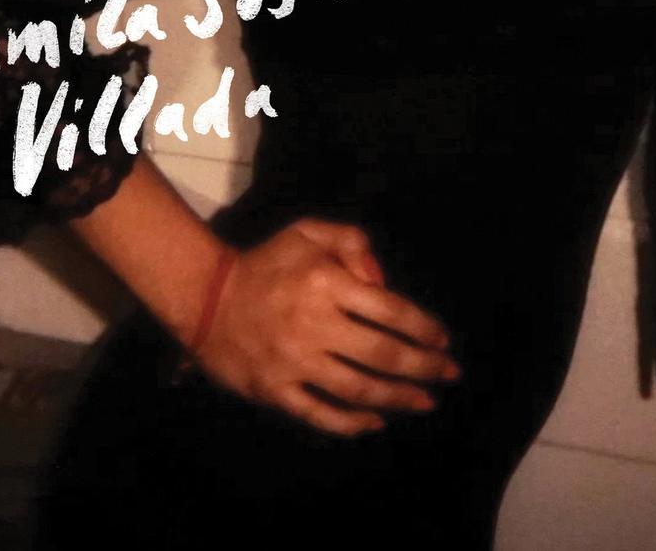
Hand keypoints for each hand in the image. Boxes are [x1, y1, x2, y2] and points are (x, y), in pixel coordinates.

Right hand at [190, 216, 461, 437]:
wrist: (207, 297)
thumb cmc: (266, 263)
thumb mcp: (306, 232)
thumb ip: (351, 241)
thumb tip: (381, 280)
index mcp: (325, 282)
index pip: (389, 309)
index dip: (423, 327)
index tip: (443, 339)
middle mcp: (314, 324)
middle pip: (382, 354)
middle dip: (423, 367)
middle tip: (449, 374)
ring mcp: (295, 362)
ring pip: (358, 389)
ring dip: (398, 399)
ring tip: (425, 401)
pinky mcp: (276, 391)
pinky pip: (321, 415)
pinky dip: (352, 424)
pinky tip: (375, 423)